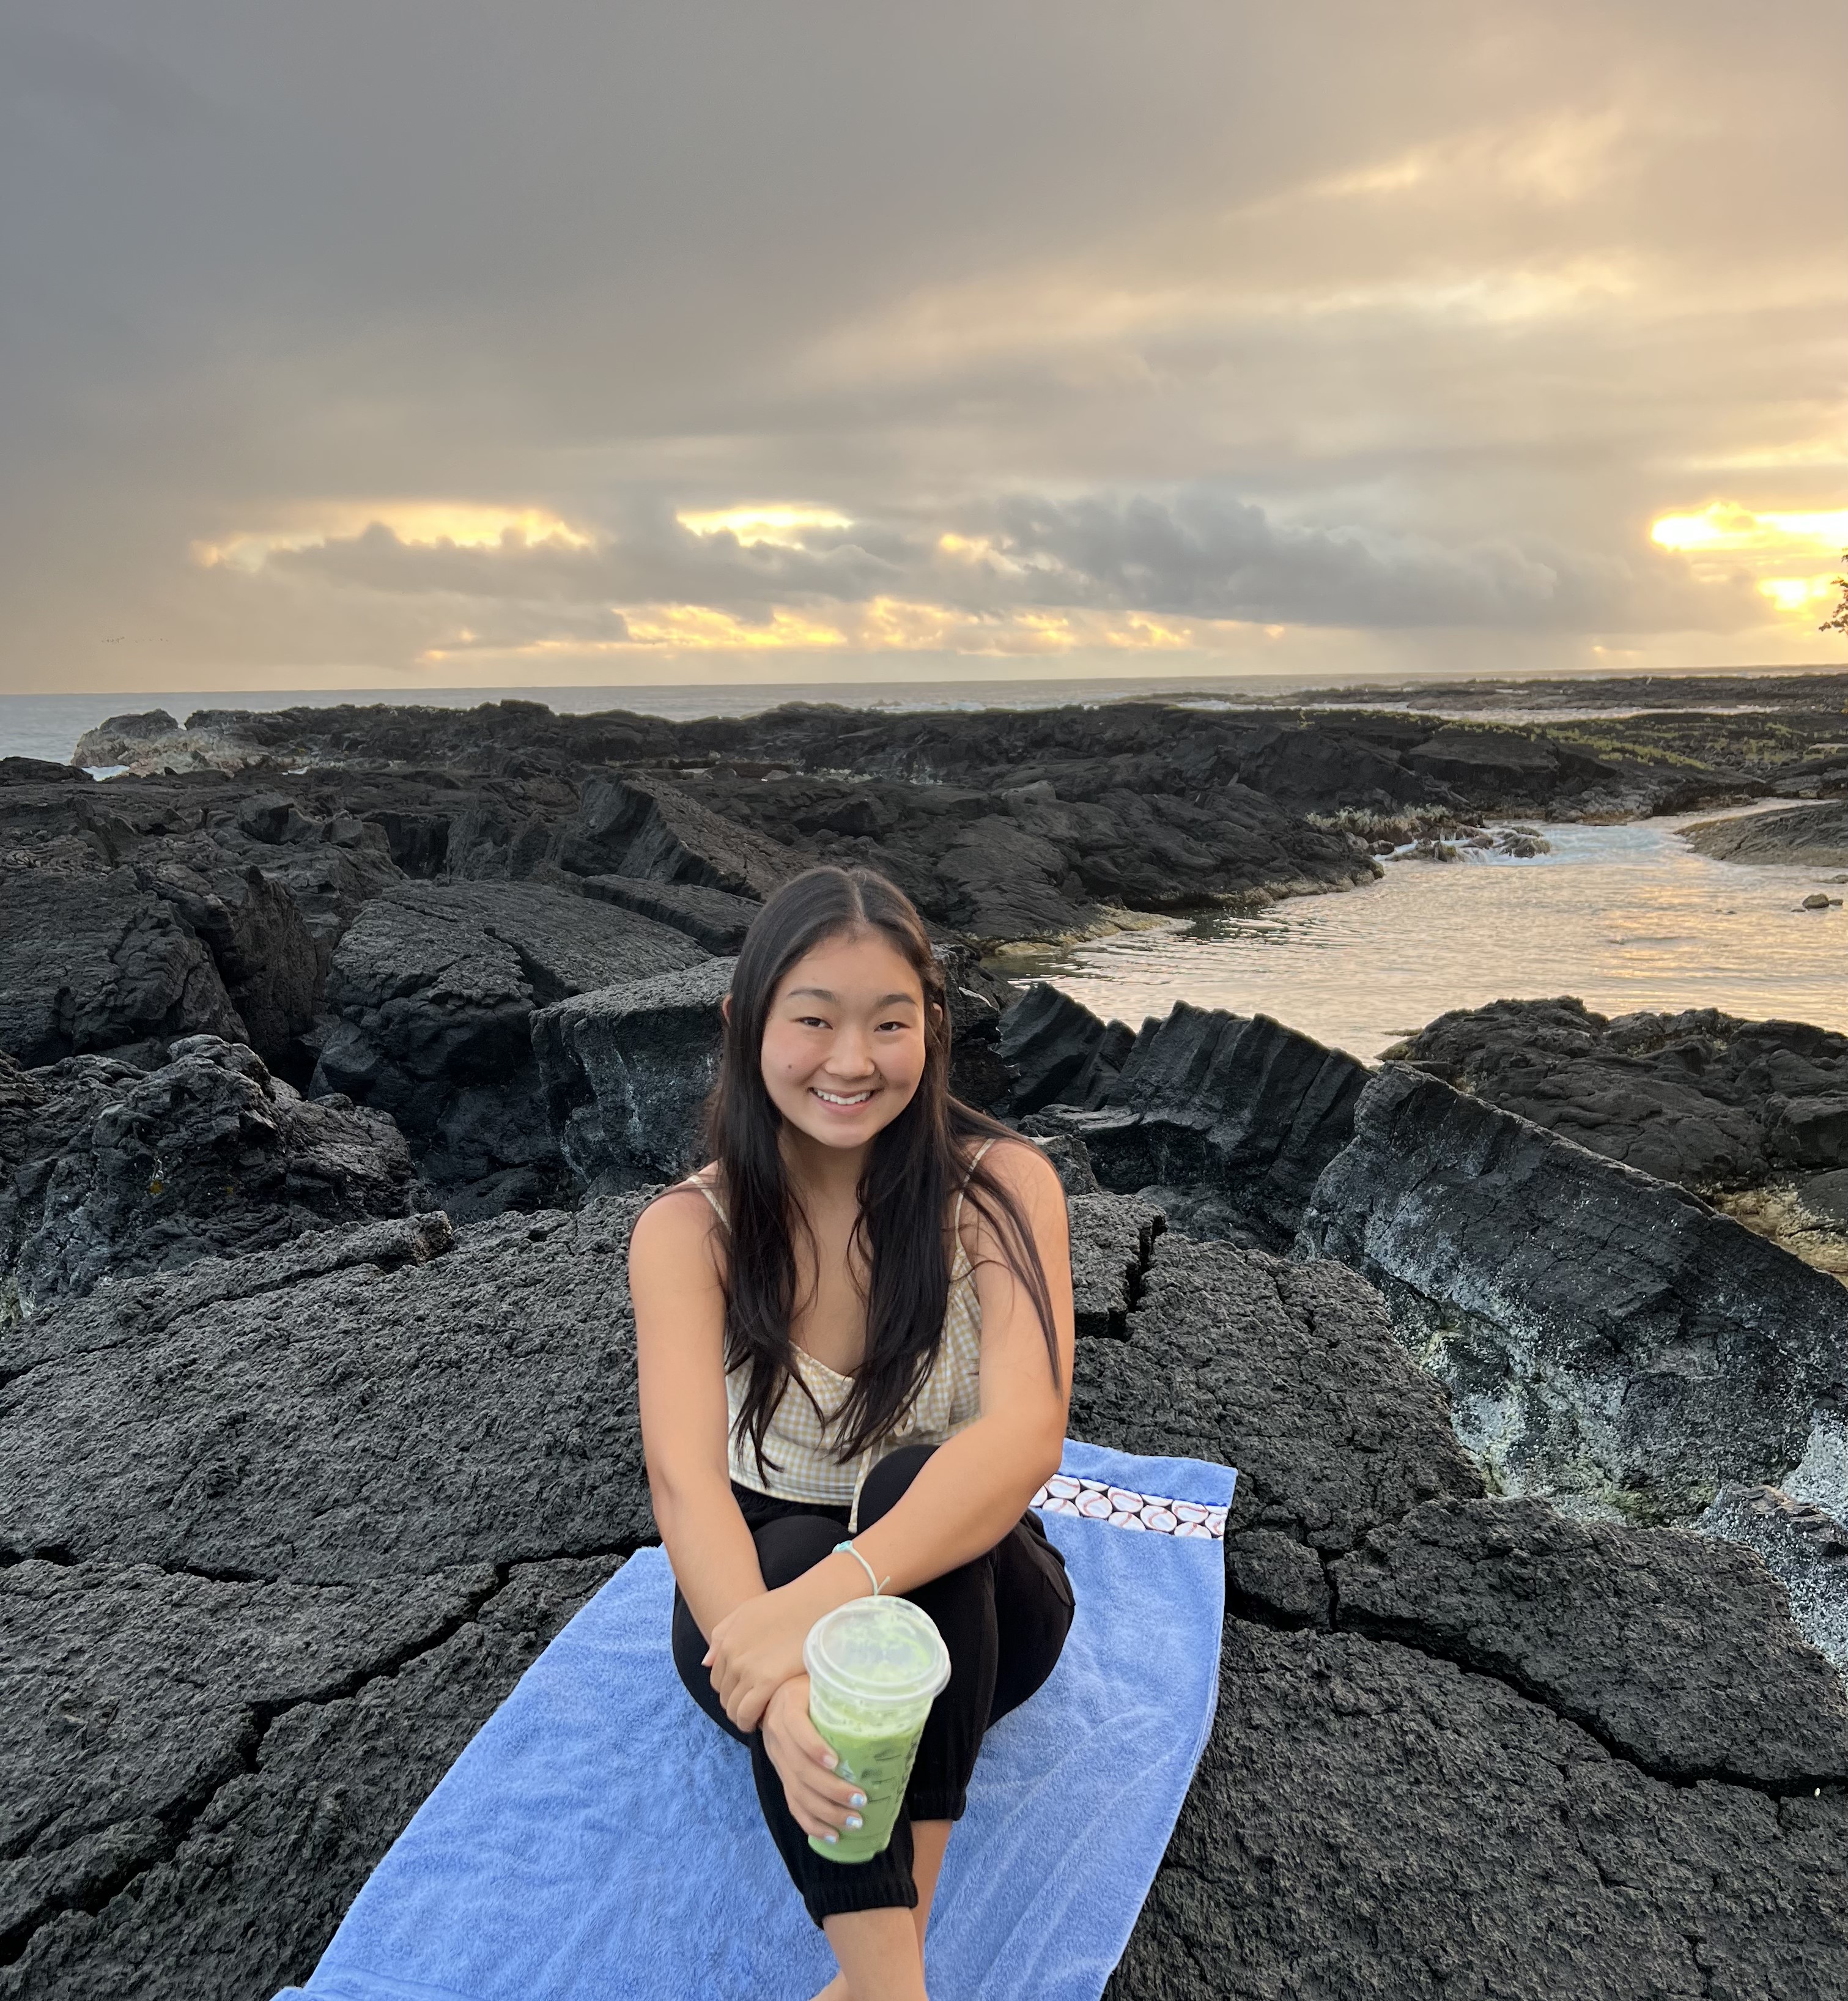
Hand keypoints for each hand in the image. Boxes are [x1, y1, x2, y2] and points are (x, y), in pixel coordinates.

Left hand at [704, 1576, 835, 1732]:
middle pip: (725, 1696)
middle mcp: (733, 1656)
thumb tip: (707, 1662)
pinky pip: (747, 1713)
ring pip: (734, 1708)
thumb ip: (723, 1634)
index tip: (746, 1695)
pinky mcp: (766, 1681)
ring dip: (743, 1717)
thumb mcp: (748, 1611)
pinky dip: (751, 1721)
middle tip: (755, 1709)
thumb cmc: (788, 1604)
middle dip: (736, 1704)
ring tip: (760, 1717)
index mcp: (727, 1640)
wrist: (815, 1603)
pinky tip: (764, 1721)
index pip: (717, 1680)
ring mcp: (747, 1670)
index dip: (730, 1691)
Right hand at [761, 1677, 866, 1844]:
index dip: (814, 1747)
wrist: (773, 1694)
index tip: (837, 1762)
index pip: (797, 1729)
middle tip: (861, 1800)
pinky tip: (831, 1835)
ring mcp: (778, 1760)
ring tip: (854, 1822)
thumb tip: (888, 1701)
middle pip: (801, 1769)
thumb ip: (843, 1692)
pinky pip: (792, 1804)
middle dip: (831, 1790)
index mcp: (787, 1707)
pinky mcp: (781, 1777)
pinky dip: (811, 1823)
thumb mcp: (820, 1680)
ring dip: (826, 1812)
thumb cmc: (809, 1686)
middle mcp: (778, 1736)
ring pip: (798, 1792)